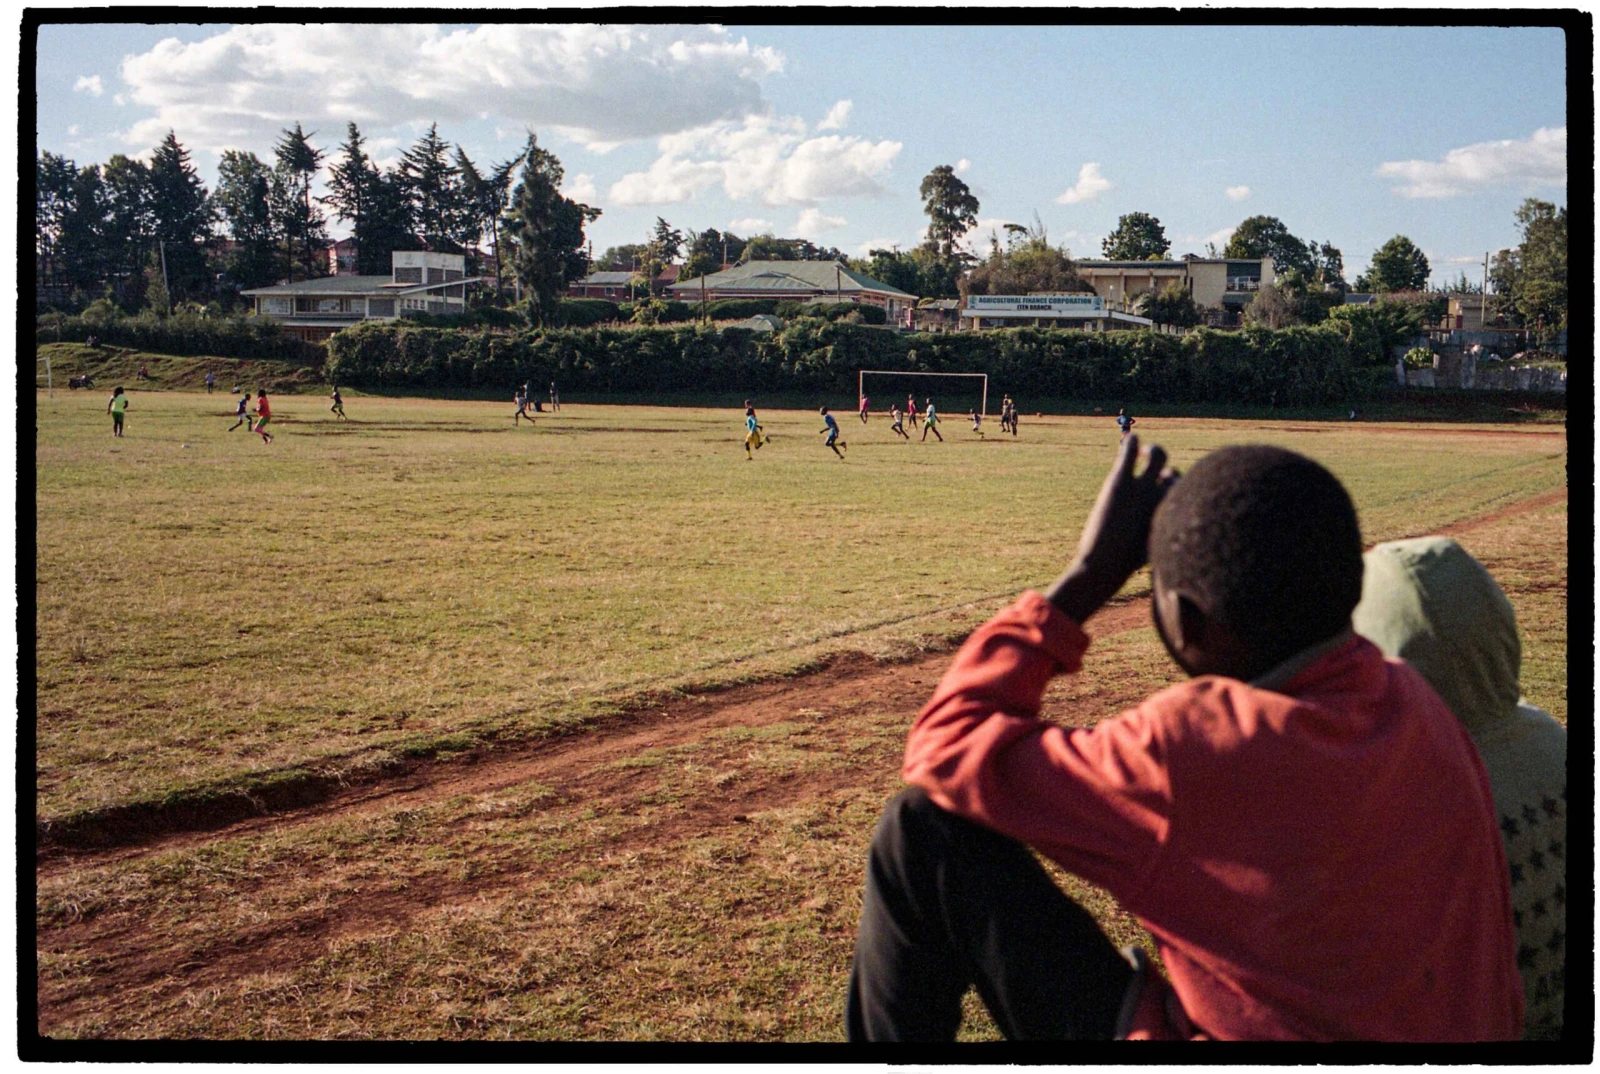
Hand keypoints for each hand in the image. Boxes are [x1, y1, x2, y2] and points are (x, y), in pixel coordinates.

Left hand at [1045, 434, 1178, 623]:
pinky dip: (1132, 442)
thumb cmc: (1125, 569)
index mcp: (1174, 513)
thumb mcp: (1148, 554)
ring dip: (1153, 451)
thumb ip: (1161, 539)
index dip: (1179, 490)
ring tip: (1142, 452)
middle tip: (1154, 474)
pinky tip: (1131, 439)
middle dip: (1167, 474)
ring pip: (1159, 455)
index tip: (1167, 493)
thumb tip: (1174, 552)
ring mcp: (1142, 487)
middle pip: (1175, 474)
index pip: (1187, 491)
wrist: (1103, 567)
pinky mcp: (1120, 481)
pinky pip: (1130, 451)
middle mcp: (1164, 497)